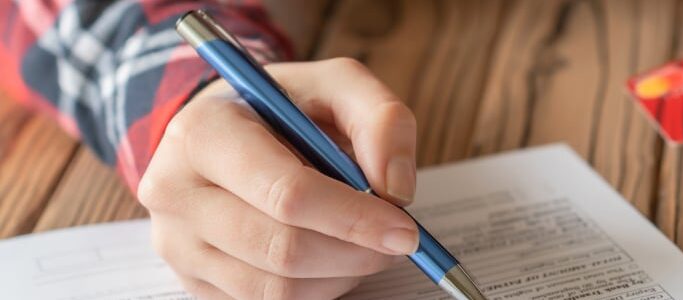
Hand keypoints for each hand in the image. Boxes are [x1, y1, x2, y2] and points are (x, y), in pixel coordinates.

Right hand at [138, 58, 418, 298]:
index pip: (286, 193)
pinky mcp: (193, 281)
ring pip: (277, 288)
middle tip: (398, 241)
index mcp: (204, 133)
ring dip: (341, 273)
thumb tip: (396, 189)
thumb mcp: (337, 85)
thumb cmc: (284, 107)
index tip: (404, 230)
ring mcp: (178, 244)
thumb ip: (380, 120)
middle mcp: (176, 192)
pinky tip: (333, 256)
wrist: (226, 129)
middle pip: (282, 249)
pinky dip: (318, 288)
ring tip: (365, 242)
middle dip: (355, 252)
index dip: (353, 218)